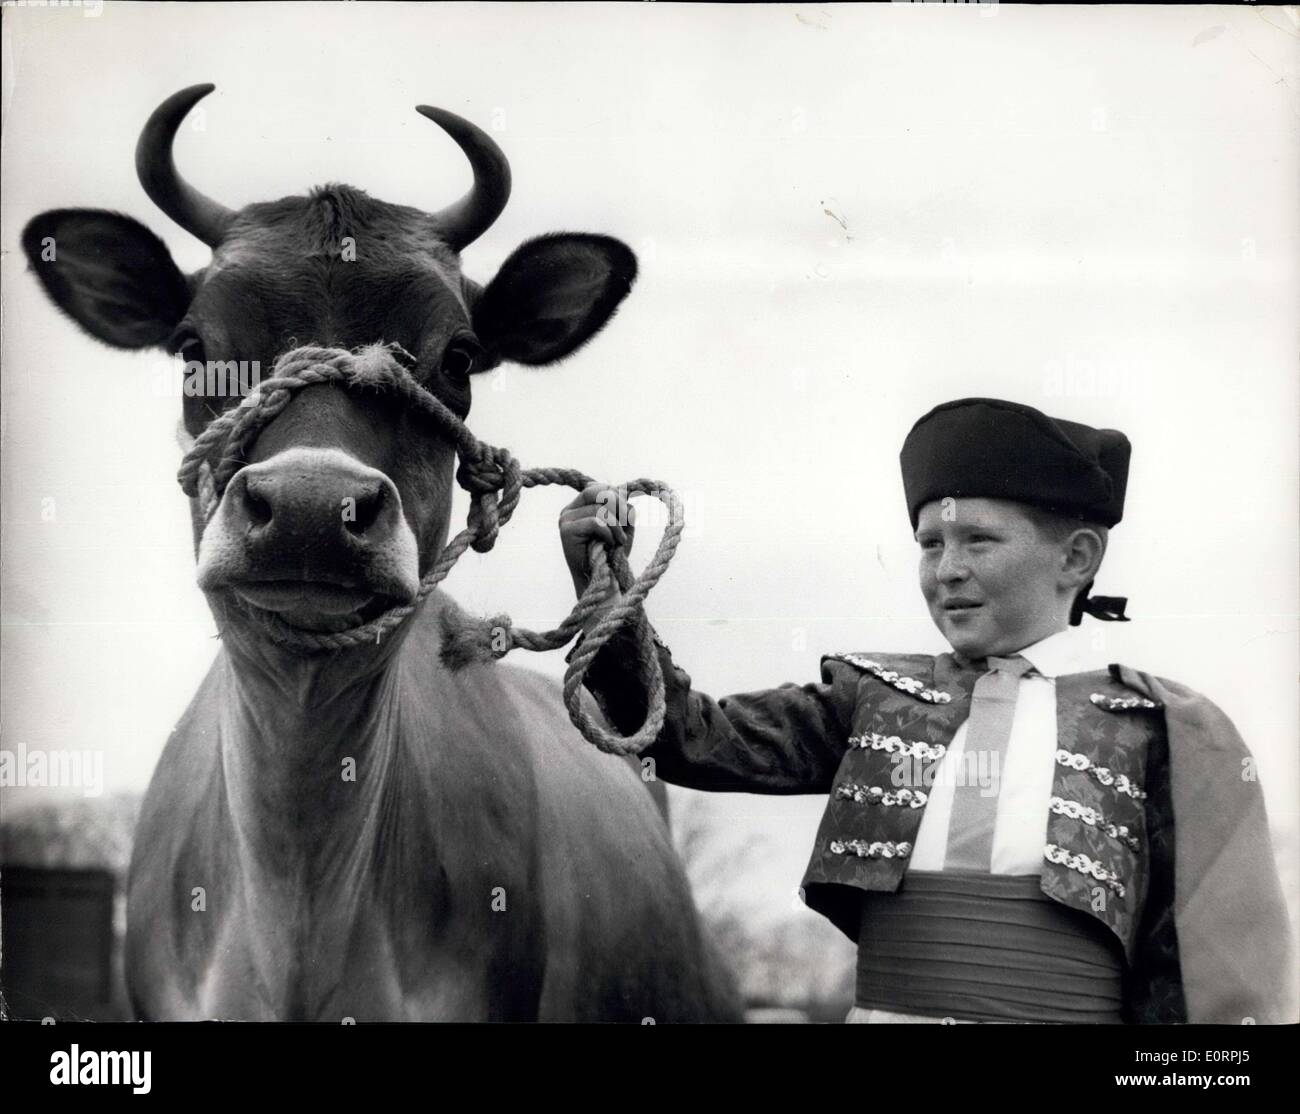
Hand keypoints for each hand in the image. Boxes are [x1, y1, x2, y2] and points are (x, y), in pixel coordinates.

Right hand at [558, 482, 635, 596]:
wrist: (602, 581)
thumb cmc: (612, 553)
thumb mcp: (622, 524)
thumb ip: (622, 505)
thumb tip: (622, 490)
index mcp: (580, 506)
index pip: (598, 487)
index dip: (617, 496)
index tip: (627, 515)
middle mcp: (569, 510)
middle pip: (597, 492)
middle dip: (618, 505)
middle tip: (627, 523)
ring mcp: (565, 520)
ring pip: (599, 508)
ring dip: (616, 525)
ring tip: (619, 540)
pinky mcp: (566, 531)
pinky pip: (595, 521)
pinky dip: (608, 533)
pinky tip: (610, 544)